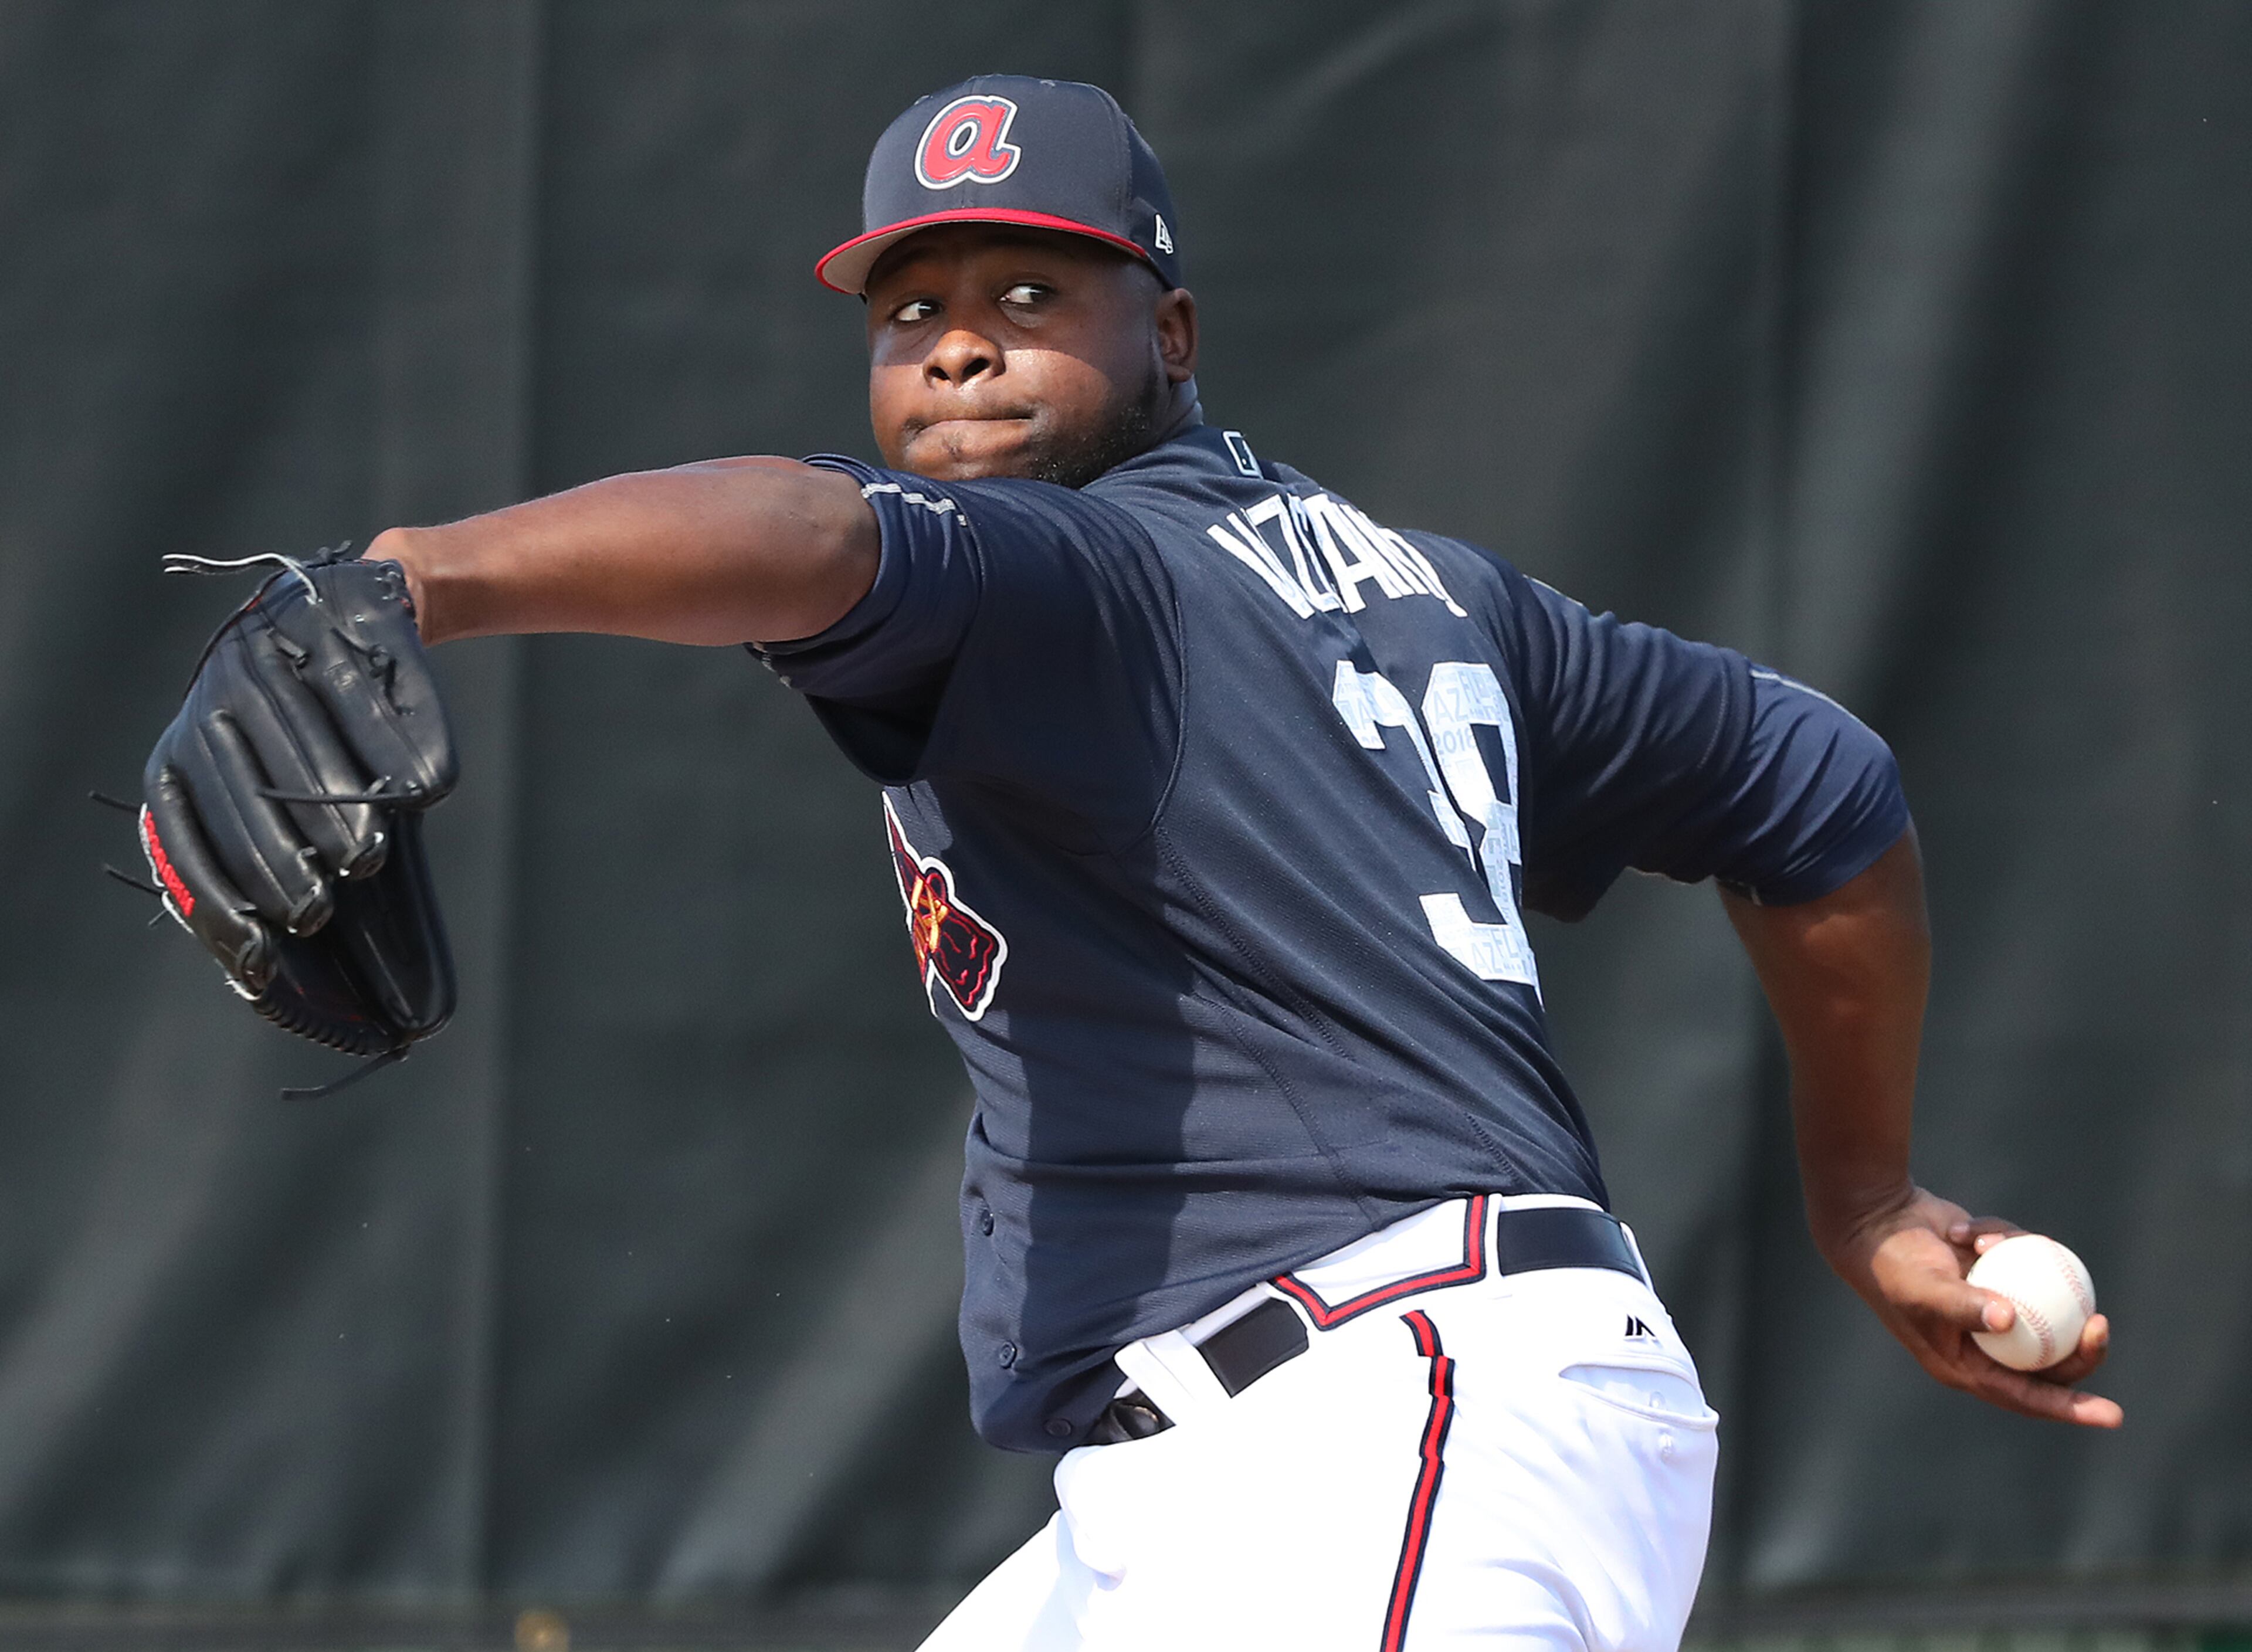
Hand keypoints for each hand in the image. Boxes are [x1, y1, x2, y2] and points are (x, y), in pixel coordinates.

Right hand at [1819, 1185, 2121, 1427]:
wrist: (1873, 1221)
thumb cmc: (1893, 1265)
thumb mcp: (1924, 1289)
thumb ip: (1963, 1305)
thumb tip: (2009, 1320)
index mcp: (1966, 1365)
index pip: (2027, 1395)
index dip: (2071, 1409)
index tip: (2113, 1416)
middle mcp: (1983, 1343)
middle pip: (2048, 1359)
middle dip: (2080, 1348)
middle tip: (2100, 1322)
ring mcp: (1993, 1309)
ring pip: (2043, 1306)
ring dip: (2034, 1278)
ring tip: (2025, 1250)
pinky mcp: (1997, 1276)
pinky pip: (2027, 1265)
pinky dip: (2006, 1243)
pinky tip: (1969, 1231)